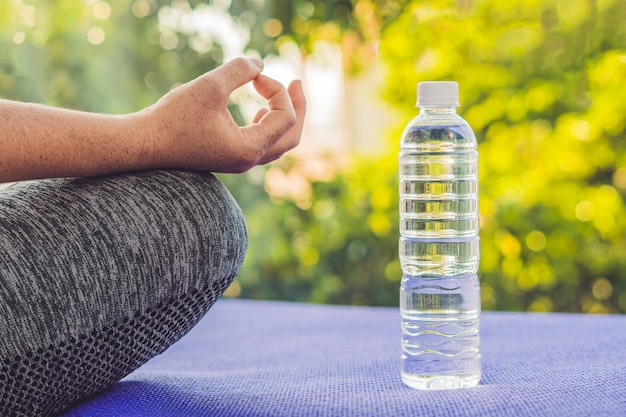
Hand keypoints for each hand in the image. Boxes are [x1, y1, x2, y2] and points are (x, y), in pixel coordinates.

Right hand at [144, 57, 305, 173]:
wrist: (144, 144)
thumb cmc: (173, 117)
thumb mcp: (209, 86)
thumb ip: (239, 70)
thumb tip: (260, 63)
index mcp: (248, 149)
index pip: (283, 117)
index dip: (277, 91)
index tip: (255, 76)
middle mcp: (248, 160)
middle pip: (291, 137)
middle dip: (297, 107)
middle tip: (298, 83)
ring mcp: (239, 161)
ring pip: (278, 143)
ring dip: (283, 117)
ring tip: (279, 93)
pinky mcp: (229, 157)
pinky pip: (261, 145)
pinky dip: (267, 126)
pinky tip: (257, 113)